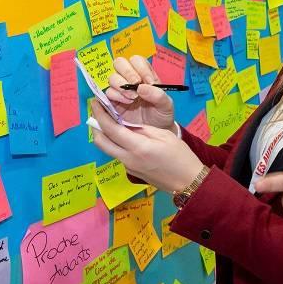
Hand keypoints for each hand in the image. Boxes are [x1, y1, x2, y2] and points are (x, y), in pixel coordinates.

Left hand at [89, 101, 203, 193]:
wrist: (187, 181)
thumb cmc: (180, 156)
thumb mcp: (163, 135)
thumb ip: (142, 129)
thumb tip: (127, 124)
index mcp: (137, 147)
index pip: (110, 128)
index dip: (100, 114)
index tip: (95, 102)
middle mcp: (128, 158)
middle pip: (101, 141)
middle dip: (95, 125)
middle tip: (97, 111)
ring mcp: (128, 167)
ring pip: (107, 148)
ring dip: (103, 134)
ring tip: (108, 121)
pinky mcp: (131, 171)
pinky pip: (117, 154)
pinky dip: (114, 142)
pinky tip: (123, 135)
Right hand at [106, 55, 175, 129]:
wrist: (155, 134)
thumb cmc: (162, 116)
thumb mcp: (166, 106)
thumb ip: (159, 95)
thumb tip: (141, 87)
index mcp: (145, 76)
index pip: (137, 60)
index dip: (141, 68)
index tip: (150, 81)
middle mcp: (130, 80)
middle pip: (119, 63)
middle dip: (127, 72)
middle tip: (136, 84)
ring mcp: (120, 91)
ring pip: (112, 78)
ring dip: (121, 85)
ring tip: (132, 98)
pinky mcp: (112, 103)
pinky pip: (106, 93)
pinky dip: (115, 96)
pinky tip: (126, 103)